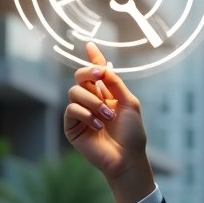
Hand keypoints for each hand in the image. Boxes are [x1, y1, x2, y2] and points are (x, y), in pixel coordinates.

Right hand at [64, 42, 154, 202]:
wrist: (126, 157)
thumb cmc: (132, 133)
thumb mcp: (129, 103)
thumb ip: (115, 84)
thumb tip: (104, 66)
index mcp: (107, 94)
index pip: (97, 74)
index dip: (94, 58)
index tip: (90, 44)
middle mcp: (92, 101)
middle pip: (80, 77)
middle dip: (88, 72)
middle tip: (100, 76)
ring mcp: (81, 113)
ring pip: (74, 92)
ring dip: (93, 101)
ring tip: (107, 116)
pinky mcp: (72, 127)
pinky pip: (71, 109)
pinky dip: (85, 114)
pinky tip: (97, 125)